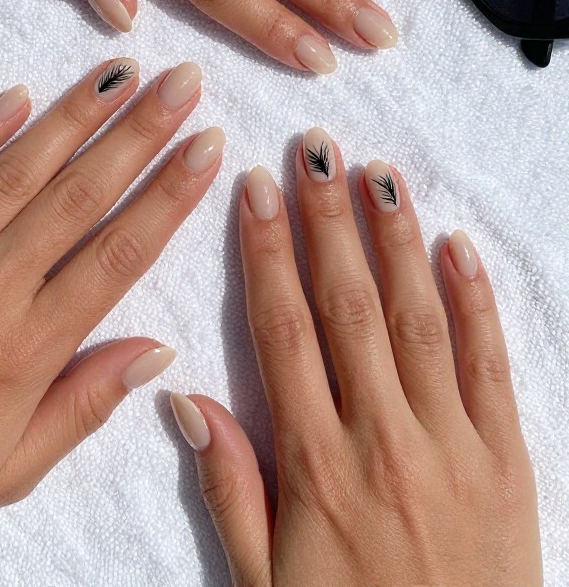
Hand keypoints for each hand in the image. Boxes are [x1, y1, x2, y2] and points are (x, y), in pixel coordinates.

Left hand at [0, 58, 221, 584]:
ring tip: (122, 72)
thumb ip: (87, 404)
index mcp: (26, 349)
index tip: (208, 147)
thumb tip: (158, 349)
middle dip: (141, 133)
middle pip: (80, 196)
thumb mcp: (10, 468)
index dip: (171, 195)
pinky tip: (17, 94)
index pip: (119, 254)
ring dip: (75, 116)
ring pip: (17, 173)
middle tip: (184, 82)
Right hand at [172, 134, 540, 585]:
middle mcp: (383, 438)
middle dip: (328, 220)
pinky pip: (490, 363)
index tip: (257, 188)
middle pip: (349, 305)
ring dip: (396, 238)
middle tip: (316, 149)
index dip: (267, 253)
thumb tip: (186, 398)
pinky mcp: (507, 457)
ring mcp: (452, 443)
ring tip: (377, 173)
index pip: (282, 331)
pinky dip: (475, 300)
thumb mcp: (265, 584)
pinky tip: (456, 245)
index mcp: (317, 464)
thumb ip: (229, 487)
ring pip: (418, 318)